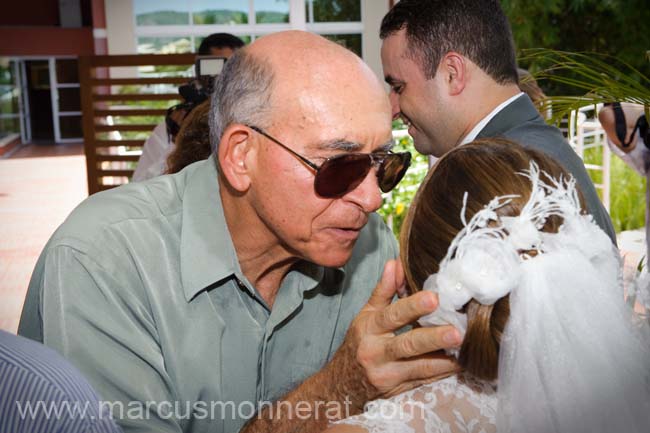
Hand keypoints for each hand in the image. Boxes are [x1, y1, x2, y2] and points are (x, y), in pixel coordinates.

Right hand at [326, 260, 461, 408]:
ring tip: (465, 349)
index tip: (434, 298)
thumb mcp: (366, 315)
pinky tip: (460, 363)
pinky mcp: (400, 389)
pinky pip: (426, 380)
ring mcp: (389, 375)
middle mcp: (377, 353)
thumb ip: (384, 290)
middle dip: (433, 338)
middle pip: (408, 345)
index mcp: (369, 329)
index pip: (391, 316)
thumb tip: (396, 263)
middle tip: (457, 332)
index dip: (412, 306)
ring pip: (420, 367)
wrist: (344, 384)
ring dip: (445, 359)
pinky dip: (444, 372)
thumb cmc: (359, 342)